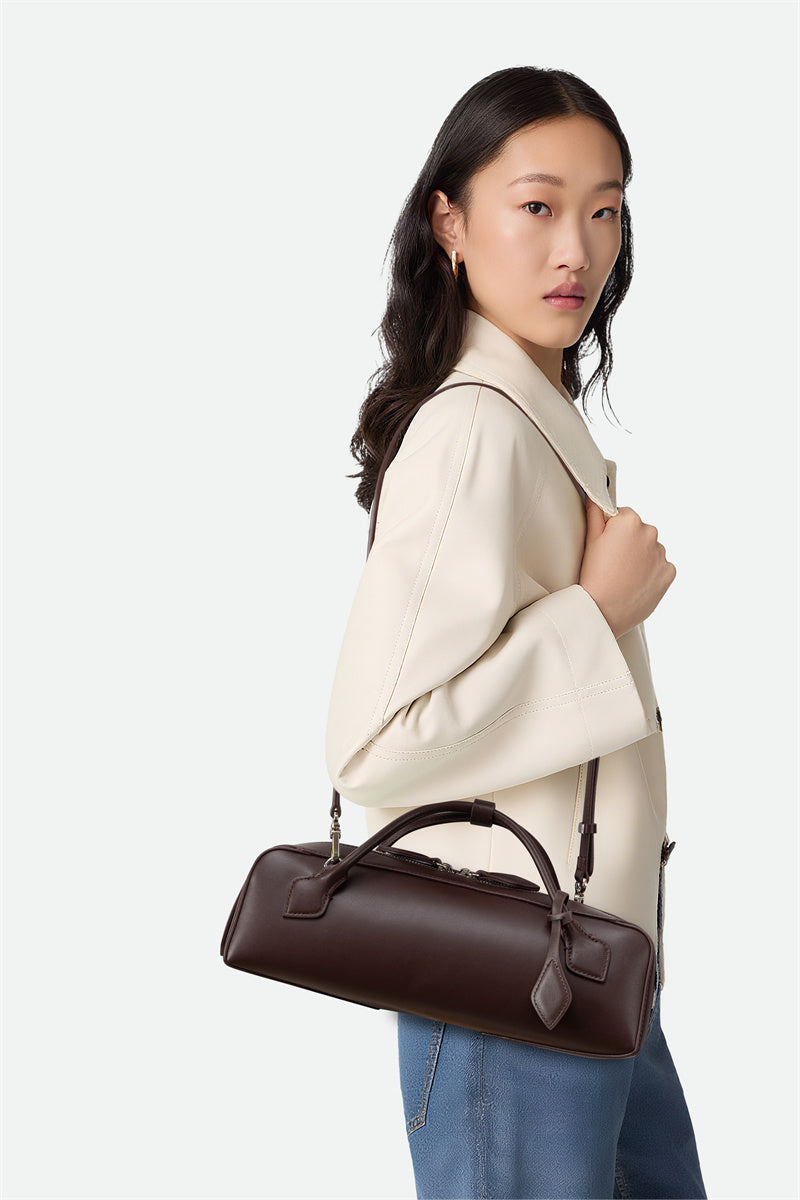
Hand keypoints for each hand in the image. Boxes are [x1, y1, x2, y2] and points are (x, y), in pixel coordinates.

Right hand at [578, 495, 676, 638]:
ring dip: (640, 558)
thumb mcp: (589, 541)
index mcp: (629, 521)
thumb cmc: (593, 577)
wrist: (603, 611)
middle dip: (628, 543)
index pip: (623, 515)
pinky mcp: (669, 572)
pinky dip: (650, 572)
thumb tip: (596, 498)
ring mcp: (661, 554)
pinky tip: (635, 582)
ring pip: (650, 549)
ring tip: (623, 575)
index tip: (606, 546)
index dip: (611, 531)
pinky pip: (660, 567)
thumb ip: (595, 514)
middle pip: (639, 531)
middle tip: (613, 562)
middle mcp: (650, 533)